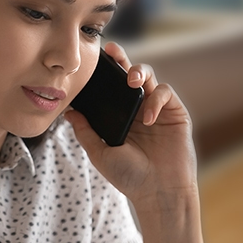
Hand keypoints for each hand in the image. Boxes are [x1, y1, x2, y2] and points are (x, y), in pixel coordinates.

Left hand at [65, 41, 197, 208]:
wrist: (157, 192)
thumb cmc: (128, 175)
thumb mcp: (99, 152)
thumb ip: (85, 132)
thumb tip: (68, 112)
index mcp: (120, 115)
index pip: (111, 88)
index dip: (104, 73)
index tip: (93, 60)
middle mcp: (137, 108)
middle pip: (129, 75)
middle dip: (121, 59)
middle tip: (112, 50)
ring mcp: (156, 109)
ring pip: (149, 76)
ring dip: (139, 72)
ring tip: (131, 81)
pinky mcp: (174, 112)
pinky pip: (165, 93)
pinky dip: (157, 100)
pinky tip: (149, 119)